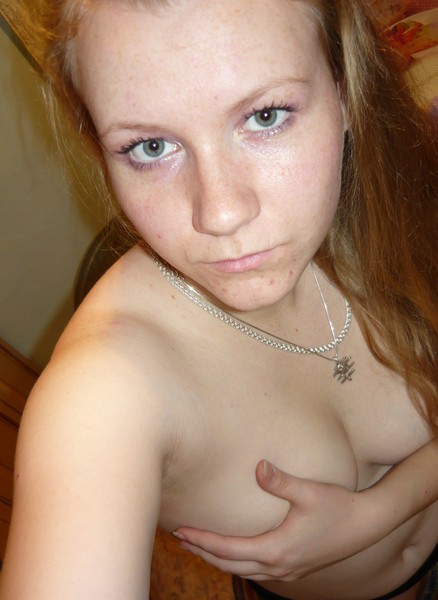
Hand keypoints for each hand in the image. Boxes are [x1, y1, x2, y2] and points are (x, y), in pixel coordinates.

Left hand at [173, 460, 379, 580]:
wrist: (366, 526)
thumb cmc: (337, 507)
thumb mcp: (309, 491)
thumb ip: (281, 481)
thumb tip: (259, 466)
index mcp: (276, 549)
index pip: (227, 549)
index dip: (202, 540)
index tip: (181, 530)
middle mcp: (278, 566)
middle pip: (229, 564)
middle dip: (202, 551)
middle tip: (179, 537)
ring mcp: (287, 570)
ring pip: (242, 569)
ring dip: (218, 558)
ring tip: (199, 544)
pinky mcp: (295, 568)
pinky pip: (256, 569)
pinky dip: (237, 561)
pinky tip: (234, 551)